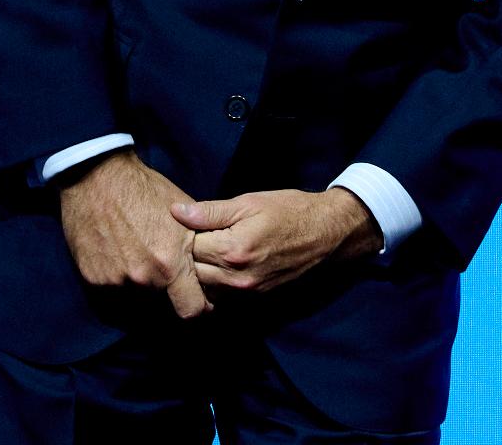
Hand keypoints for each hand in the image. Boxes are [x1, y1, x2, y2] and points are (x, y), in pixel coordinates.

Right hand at [58, 148, 211, 319]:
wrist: (99, 180)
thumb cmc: (147, 191)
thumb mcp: (184, 214)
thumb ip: (196, 244)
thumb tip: (212, 262)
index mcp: (171, 263)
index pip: (192, 309)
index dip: (198, 307)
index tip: (199, 298)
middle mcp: (144, 278)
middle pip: (162, 303)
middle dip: (167, 291)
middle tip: (165, 268)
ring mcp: (116, 282)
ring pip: (136, 298)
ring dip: (141, 285)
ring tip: (139, 255)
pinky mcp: (93, 280)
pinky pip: (113, 290)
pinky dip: (119, 279)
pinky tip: (120, 254)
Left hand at [172, 187, 381, 292]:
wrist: (326, 233)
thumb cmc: (289, 210)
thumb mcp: (250, 203)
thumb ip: (211, 211)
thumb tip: (176, 212)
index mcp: (233, 250)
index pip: (188, 248)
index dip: (187, 233)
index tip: (195, 223)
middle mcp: (236, 278)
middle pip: (191, 272)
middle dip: (190, 255)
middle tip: (200, 236)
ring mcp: (245, 292)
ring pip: (203, 288)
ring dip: (201, 271)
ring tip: (211, 250)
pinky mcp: (253, 298)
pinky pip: (221, 295)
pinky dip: (216, 282)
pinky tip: (224, 264)